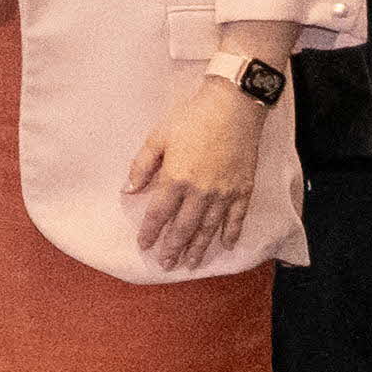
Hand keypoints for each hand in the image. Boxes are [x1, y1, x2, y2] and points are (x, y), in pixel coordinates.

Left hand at [127, 67, 272, 268]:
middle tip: (166, 264)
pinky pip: (237, 217)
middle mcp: (200, 192)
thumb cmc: (192, 118)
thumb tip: (128, 190)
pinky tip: (225, 245)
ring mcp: (224, 193)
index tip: (144, 246)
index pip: (159, 214)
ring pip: (209, 228)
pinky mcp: (243, 188)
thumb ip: (142, 165)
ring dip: (198, 247)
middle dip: (173, 248)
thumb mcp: (158, 137)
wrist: (233, 107)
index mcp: (176, 179)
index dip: (150, 232)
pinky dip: (231, 233)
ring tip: (190, 263)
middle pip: (183, 227)